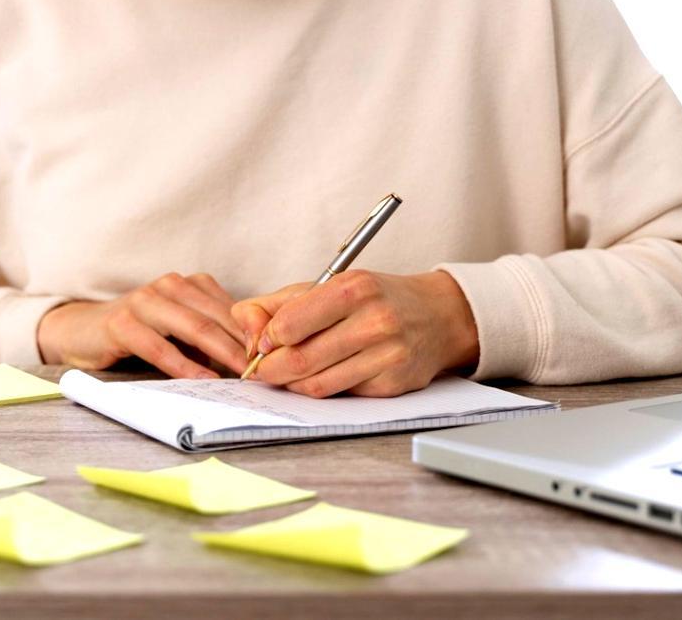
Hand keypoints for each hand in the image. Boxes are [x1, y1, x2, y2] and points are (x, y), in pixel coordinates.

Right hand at [36, 272, 249, 377]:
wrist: (81, 331)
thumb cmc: (140, 334)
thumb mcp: (179, 331)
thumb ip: (211, 337)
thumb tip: (256, 360)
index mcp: (189, 285)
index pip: (232, 308)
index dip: (256, 333)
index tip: (278, 357)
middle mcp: (170, 286)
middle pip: (218, 317)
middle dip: (245, 345)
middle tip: (268, 370)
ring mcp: (145, 301)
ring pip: (194, 328)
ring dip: (221, 354)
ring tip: (243, 376)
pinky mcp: (122, 323)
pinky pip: (159, 347)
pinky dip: (184, 366)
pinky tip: (202, 382)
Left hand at [230, 269, 479, 397]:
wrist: (436, 315)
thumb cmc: (374, 298)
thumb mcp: (328, 286)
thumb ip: (278, 304)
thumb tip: (245, 331)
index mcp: (352, 289)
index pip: (289, 325)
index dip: (266, 341)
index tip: (262, 345)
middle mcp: (374, 320)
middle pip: (299, 360)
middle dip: (271, 371)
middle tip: (262, 371)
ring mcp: (387, 355)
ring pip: (318, 385)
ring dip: (293, 385)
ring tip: (288, 375)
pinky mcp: (393, 384)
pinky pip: (342, 395)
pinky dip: (324, 390)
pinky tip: (324, 376)